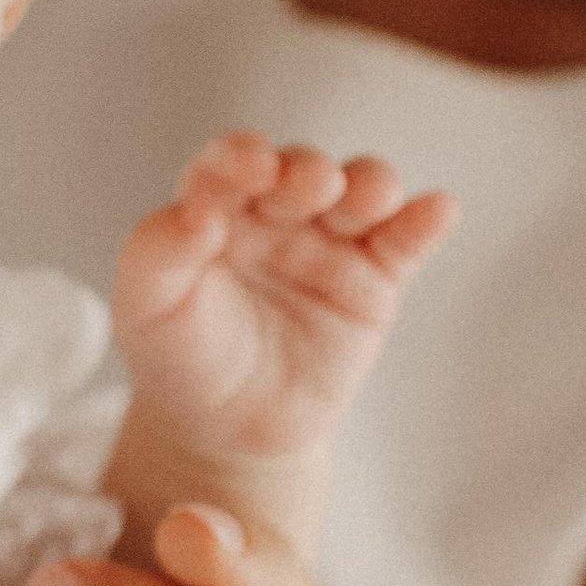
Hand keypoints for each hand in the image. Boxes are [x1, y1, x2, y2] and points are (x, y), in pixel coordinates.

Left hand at [113, 134, 455, 468]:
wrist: (227, 429)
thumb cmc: (181, 355)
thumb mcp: (146, 308)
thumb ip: (158, 254)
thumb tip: (195, 212)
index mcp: (216, 204)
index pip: (228, 163)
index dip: (241, 156)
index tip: (249, 167)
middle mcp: (276, 211)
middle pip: (302, 169)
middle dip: (309, 171)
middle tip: (311, 187)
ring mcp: (330, 240)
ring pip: (360, 191)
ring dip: (369, 185)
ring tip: (369, 198)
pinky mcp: (375, 279)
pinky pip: (405, 242)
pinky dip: (425, 220)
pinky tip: (439, 209)